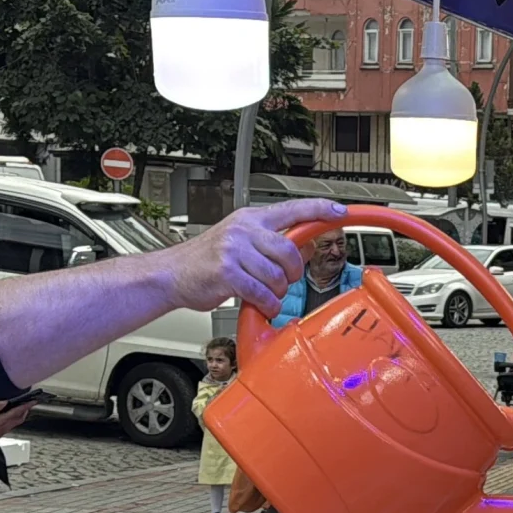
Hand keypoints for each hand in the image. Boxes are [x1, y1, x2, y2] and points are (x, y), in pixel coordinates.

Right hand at [0, 400, 31, 452]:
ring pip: (16, 422)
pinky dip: (13, 419)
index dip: (27, 405)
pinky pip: (10, 425)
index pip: (19, 411)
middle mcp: (5, 427)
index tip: (34, 401)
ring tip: (21, 408)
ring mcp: (2, 431)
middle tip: (29, 403)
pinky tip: (9, 416)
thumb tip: (5, 402)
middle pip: (20, 418)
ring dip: (20, 415)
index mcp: (3, 420)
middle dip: (26, 410)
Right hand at [165, 199, 344, 316]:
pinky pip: (261, 293)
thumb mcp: (242, 242)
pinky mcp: (227, 272)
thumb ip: (274, 242)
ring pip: (277, 276)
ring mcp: (234, 250)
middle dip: (292, 272)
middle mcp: (244, 230)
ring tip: (264, 294)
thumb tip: (309, 245)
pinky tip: (260, 304)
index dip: (320, 209)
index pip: (293, 208)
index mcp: (251, 219)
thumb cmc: (208, 260)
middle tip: (283, 280)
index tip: (339, 211)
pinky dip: (266, 304)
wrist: (172, 274)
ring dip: (277, 292)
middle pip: (289, 250)